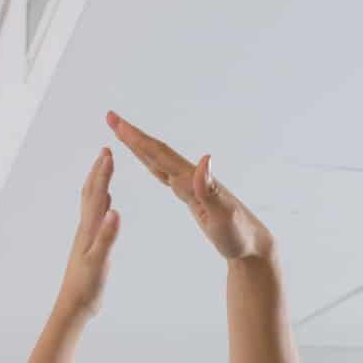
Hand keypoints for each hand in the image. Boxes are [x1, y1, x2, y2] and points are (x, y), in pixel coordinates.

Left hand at [54, 149, 121, 317]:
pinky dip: (101, 205)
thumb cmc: (85, 287)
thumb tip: (115, 211)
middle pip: (91, 194)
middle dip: (98, 171)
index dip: (103, 173)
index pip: (97, 195)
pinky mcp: (89, 246)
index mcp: (89, 230)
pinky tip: (106, 205)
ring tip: (104, 170)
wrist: (72, 306)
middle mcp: (86, 229)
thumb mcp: (99, 261)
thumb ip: (107, 236)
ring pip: (91, 204)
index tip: (109, 152)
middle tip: (105, 152)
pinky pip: (95, 218)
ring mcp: (86, 237)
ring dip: (98, 184)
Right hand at [106, 112, 272, 262]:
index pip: (159, 155)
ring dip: (139, 146)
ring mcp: (191, 186)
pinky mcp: (192, 196)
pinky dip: (152, 164)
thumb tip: (206, 158)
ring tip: (122, 132)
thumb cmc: (238, 234)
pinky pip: (165, 175)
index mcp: (193, 180)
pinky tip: (147, 161)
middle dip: (132, 135)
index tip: (116, 123)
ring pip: (159, 161)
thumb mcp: (224, 215)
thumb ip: (211, 189)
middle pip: (156, 152)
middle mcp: (191, 177)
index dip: (137, 139)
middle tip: (111, 117)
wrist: (252, 245)